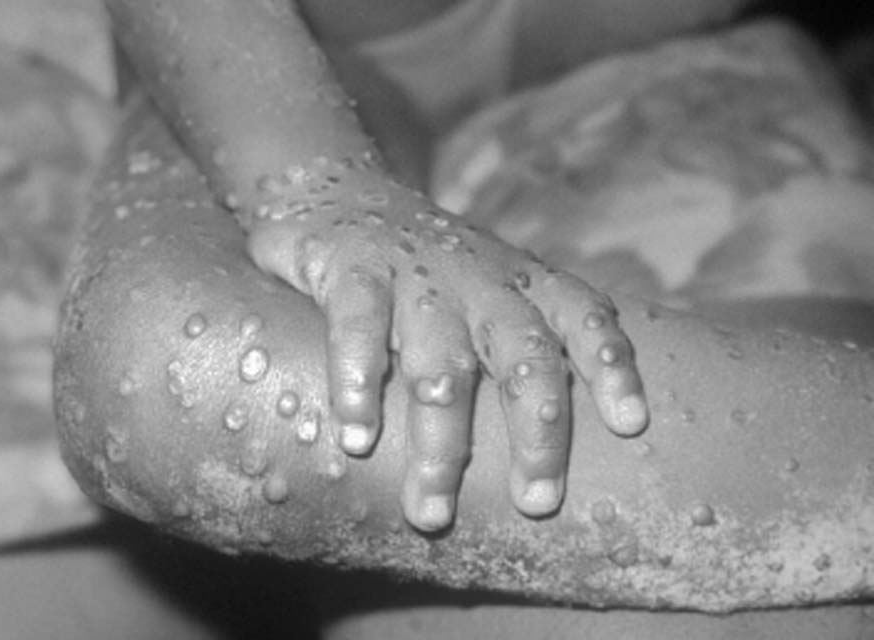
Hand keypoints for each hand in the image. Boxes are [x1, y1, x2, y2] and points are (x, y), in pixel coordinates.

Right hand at [244, 160, 647, 531]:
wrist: (340, 191)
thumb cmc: (424, 268)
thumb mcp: (484, 287)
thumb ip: (514, 341)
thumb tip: (547, 441)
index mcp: (521, 282)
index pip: (585, 314)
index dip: (611, 365)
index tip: (630, 425)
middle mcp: (480, 277)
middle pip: (527, 355)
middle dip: (538, 432)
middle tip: (537, 502)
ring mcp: (418, 272)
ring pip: (443, 363)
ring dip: (440, 441)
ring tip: (430, 510)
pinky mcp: (354, 267)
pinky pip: (360, 327)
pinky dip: (360, 383)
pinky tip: (357, 438)